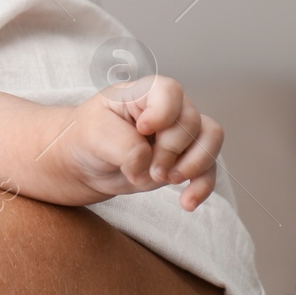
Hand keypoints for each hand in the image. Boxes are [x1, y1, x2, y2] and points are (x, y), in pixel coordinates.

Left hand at [58, 77, 222, 210]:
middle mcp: (168, 109)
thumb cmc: (87, 137)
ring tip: (166, 180)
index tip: (142, 130)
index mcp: (143, 93)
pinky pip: (209, 170)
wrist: (85, 163)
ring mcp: (180, 134)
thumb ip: (126, 145)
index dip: (163, 113)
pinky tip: (186, 203)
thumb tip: (150, 164)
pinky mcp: (185, 160)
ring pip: (210, 140)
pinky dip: (201, 187)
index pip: (170, 91)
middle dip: (171, 150)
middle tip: (149, 168)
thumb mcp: (95, 134)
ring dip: (194, 165)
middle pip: (191, 121)